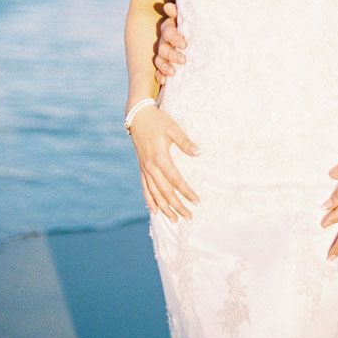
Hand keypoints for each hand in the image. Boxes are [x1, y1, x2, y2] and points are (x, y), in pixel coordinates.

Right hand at [129, 103, 199, 221]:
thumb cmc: (158, 121)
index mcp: (160, 157)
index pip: (175, 180)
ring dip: (165, 207)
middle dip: (177, 206)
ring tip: (175, 219)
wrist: (138, 117)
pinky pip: (145, 188)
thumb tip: (198, 153)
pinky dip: (150, 200)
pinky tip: (155, 211)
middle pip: (165, 192)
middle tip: (189, 216)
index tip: (197, 201)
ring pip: (154, 193)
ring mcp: (144, 169)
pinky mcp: (141, 168)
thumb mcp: (173, 128)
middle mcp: (150, 166)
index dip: (186, 192)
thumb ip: (185, 142)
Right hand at [154, 2, 186, 85]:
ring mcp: (162, 53)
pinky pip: (158, 70)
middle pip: (164, 48)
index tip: (185, 45)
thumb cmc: (193, 25)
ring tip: (173, 73)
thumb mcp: (187, 18)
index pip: (168, 32)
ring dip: (165, 67)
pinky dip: (160, 75)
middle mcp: (163, 41)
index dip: (175, 38)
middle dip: (172, 55)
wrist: (197, 38)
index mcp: (169, 28)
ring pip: (159, 60)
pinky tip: (164, 81)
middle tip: (183, 61)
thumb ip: (178, 13)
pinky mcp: (163, 64)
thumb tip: (167, 6)